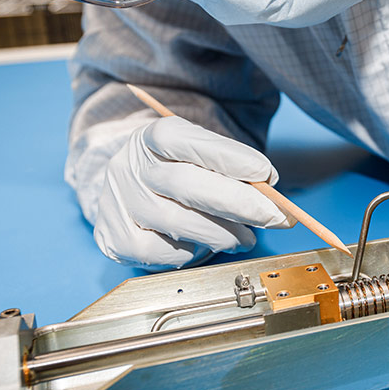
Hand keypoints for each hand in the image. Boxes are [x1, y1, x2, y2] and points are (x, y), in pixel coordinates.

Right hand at [94, 116, 294, 269]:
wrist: (139, 194)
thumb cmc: (184, 173)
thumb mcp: (207, 157)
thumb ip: (237, 167)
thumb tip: (271, 188)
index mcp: (151, 137)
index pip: (184, 140)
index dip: (227, 157)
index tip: (265, 173)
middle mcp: (128, 166)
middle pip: (183, 184)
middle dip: (237, 203)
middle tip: (272, 216)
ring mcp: (118, 203)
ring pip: (176, 222)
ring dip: (222, 234)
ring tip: (245, 237)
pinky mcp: (115, 238)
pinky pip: (160, 252)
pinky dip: (191, 252)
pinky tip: (205, 244)